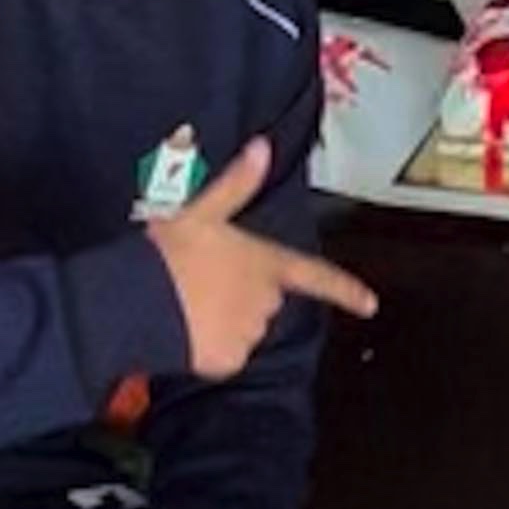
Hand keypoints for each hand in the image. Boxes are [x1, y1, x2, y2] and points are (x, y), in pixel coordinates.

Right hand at [141, 136, 374, 378]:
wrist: (137, 300)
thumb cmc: (172, 252)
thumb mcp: (201, 211)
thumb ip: (236, 184)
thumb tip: (263, 147)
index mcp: (265, 264)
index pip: (315, 276)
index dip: (345, 290)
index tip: (371, 305)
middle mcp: (266, 303)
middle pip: (266, 300)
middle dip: (243, 294)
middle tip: (203, 280)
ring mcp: (248, 334)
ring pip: (243, 328)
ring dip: (223, 319)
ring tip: (186, 302)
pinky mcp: (225, 361)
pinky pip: (223, 354)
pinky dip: (207, 346)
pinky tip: (182, 329)